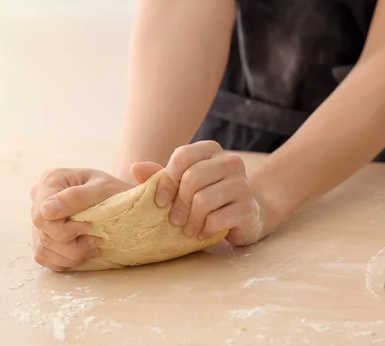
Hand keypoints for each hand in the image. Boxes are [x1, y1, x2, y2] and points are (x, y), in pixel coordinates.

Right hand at [30, 168, 130, 270]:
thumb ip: (76, 197)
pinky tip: (83, 251)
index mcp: (51, 180)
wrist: (119, 200)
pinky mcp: (42, 236)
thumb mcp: (102, 189)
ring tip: (93, 246)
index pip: (42, 216)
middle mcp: (39, 198)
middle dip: (72, 246)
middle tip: (96, 241)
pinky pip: (45, 257)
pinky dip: (66, 261)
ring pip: (43, 250)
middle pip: (43, 235)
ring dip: (71, 256)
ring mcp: (38, 218)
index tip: (89, 228)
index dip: (64, 230)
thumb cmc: (113, 191)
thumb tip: (46, 210)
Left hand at [151, 141, 280, 246]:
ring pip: (203, 199)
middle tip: (175, 221)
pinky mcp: (249, 207)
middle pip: (192, 178)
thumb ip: (161, 176)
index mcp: (212, 150)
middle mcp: (230, 162)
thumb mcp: (183, 184)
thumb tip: (135, 169)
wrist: (246, 215)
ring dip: (191, 220)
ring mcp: (243, 183)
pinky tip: (205, 232)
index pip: (183, 156)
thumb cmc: (208, 196)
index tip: (160, 201)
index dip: (167, 180)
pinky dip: (205, 229)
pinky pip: (217, 219)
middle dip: (179, 204)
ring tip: (189, 229)